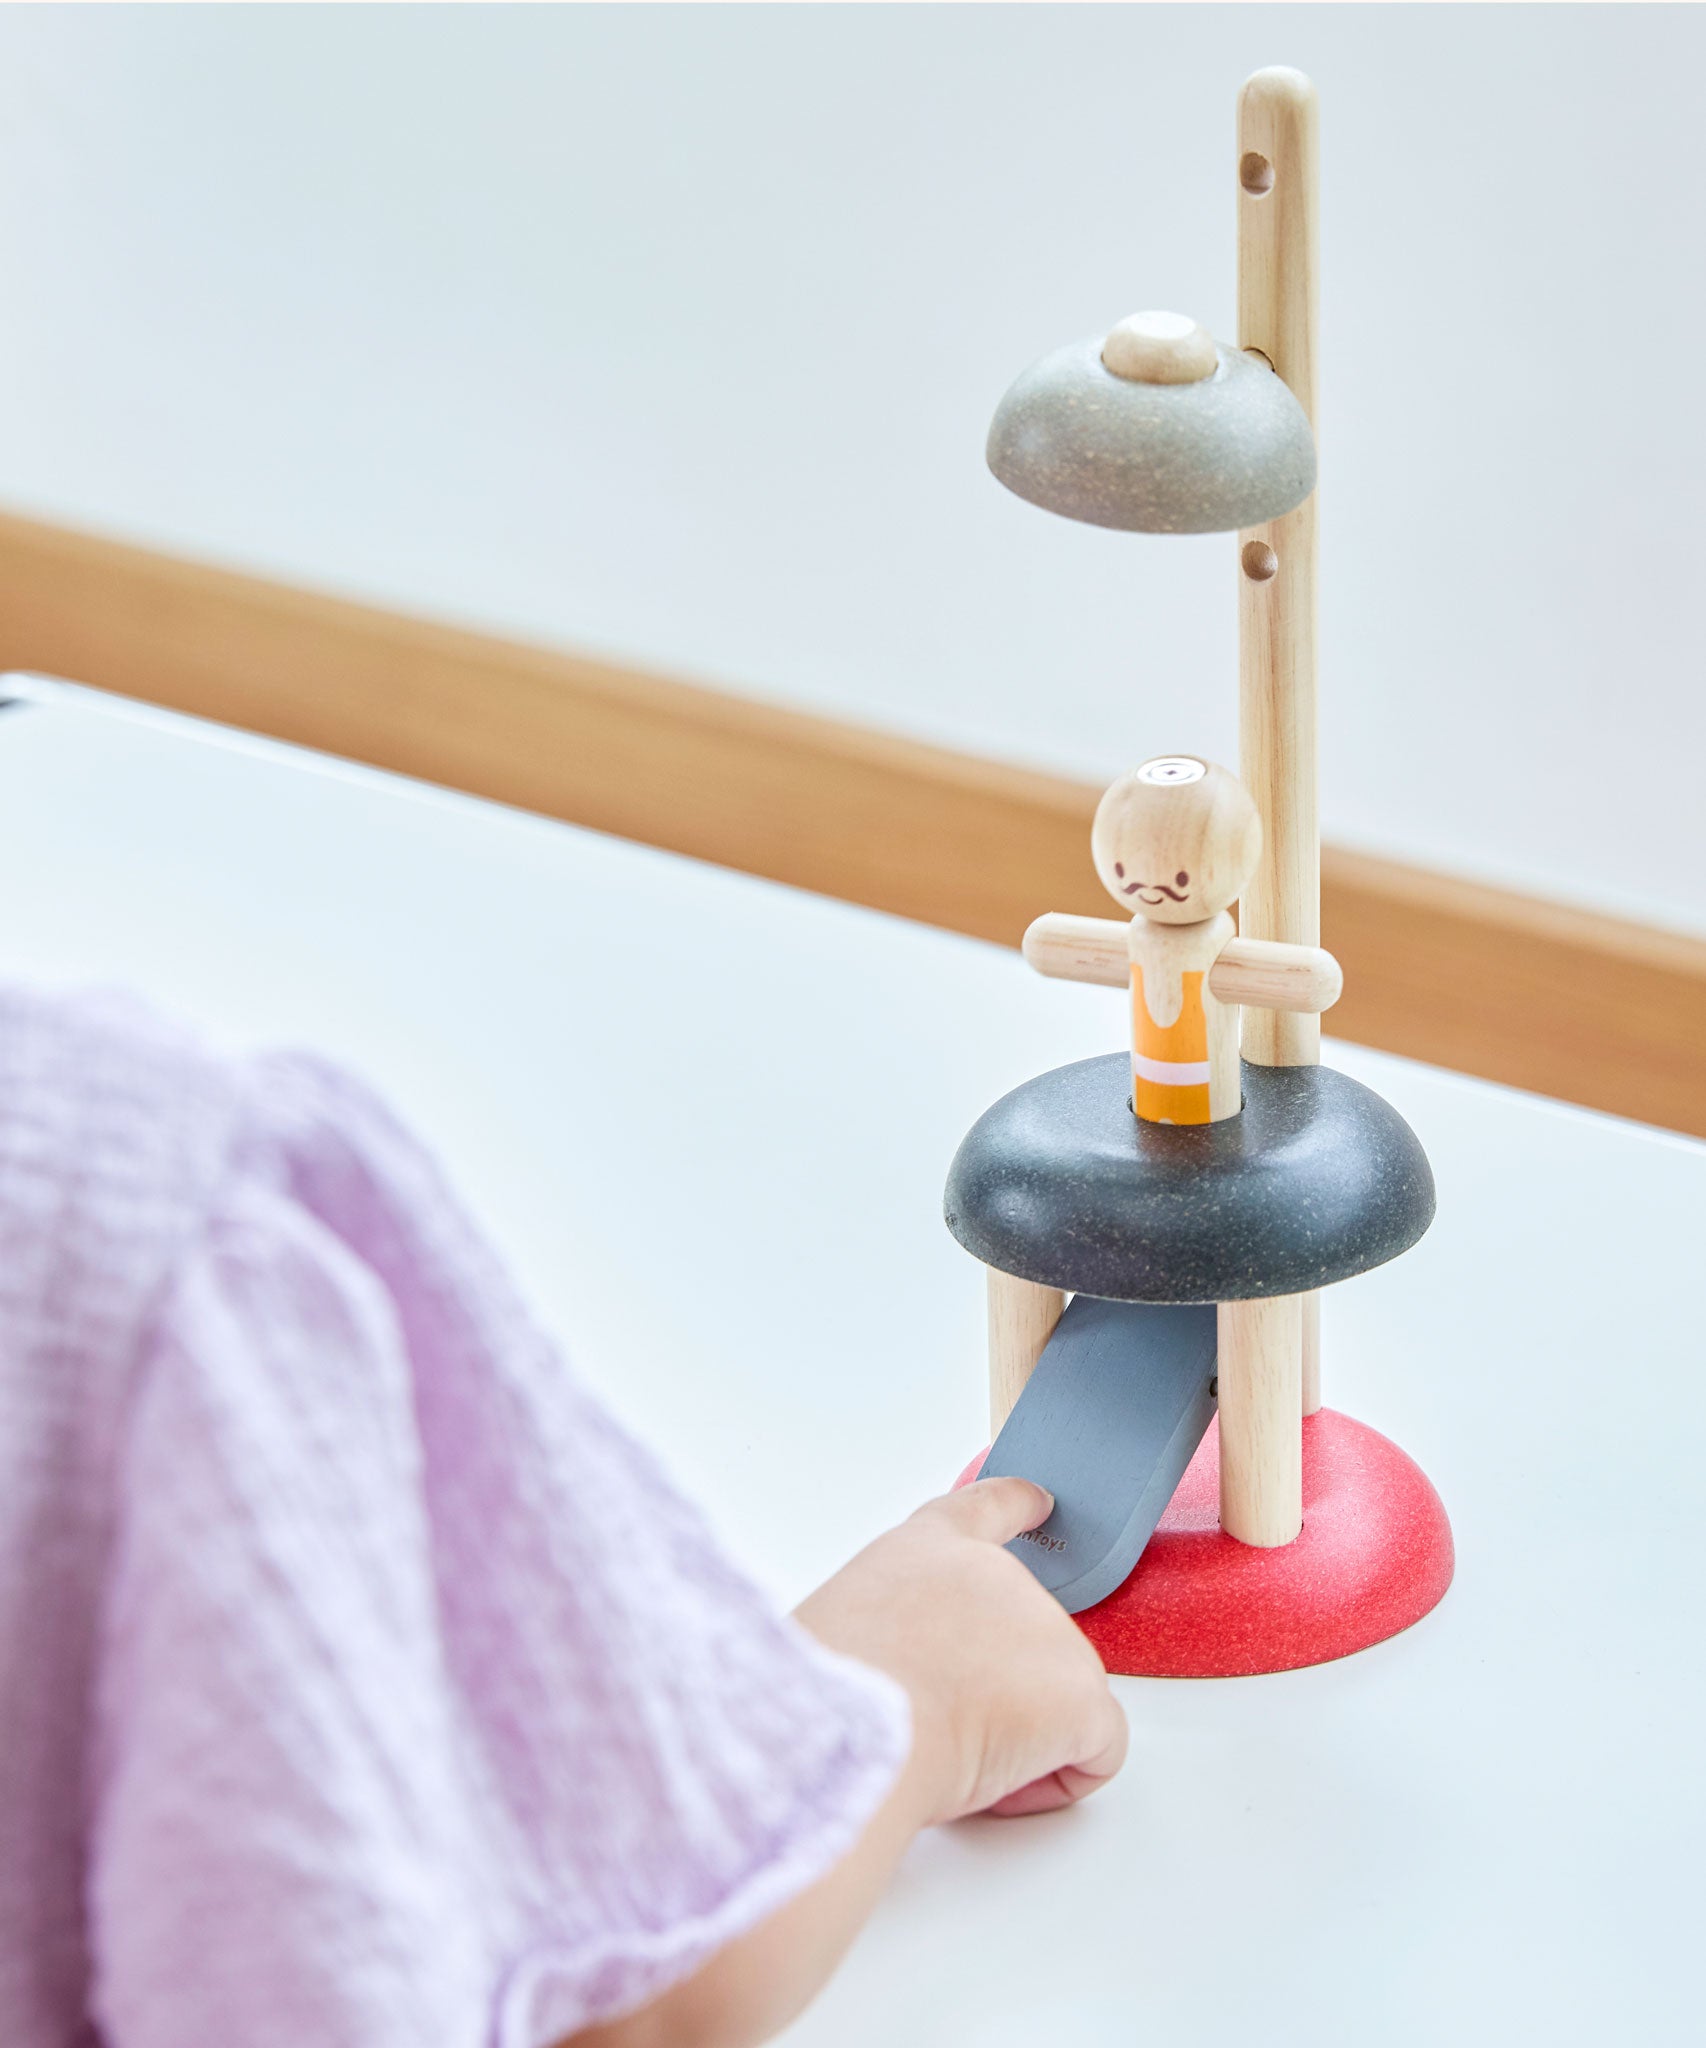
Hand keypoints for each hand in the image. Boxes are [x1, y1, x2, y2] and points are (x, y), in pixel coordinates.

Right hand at [794, 1478, 1127, 1822]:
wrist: (857, 1721)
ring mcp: (1050, 1629)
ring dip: (1015, 1741)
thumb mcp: (844, 1630)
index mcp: (927, 1548)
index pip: (985, 1508)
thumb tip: (909, 1687)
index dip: (1017, 1505)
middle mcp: (999, 1574)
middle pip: (1020, 1642)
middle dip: (993, 1692)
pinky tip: (1003, 1789)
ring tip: (945, 1750)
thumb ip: (894, 1632)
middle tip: (929, 1722)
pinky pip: (1096, 1751)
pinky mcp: (1081, 1693)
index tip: (1041, 1501)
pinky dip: (1058, 1781)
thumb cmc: (830, 1691)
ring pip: (1054, 1705)